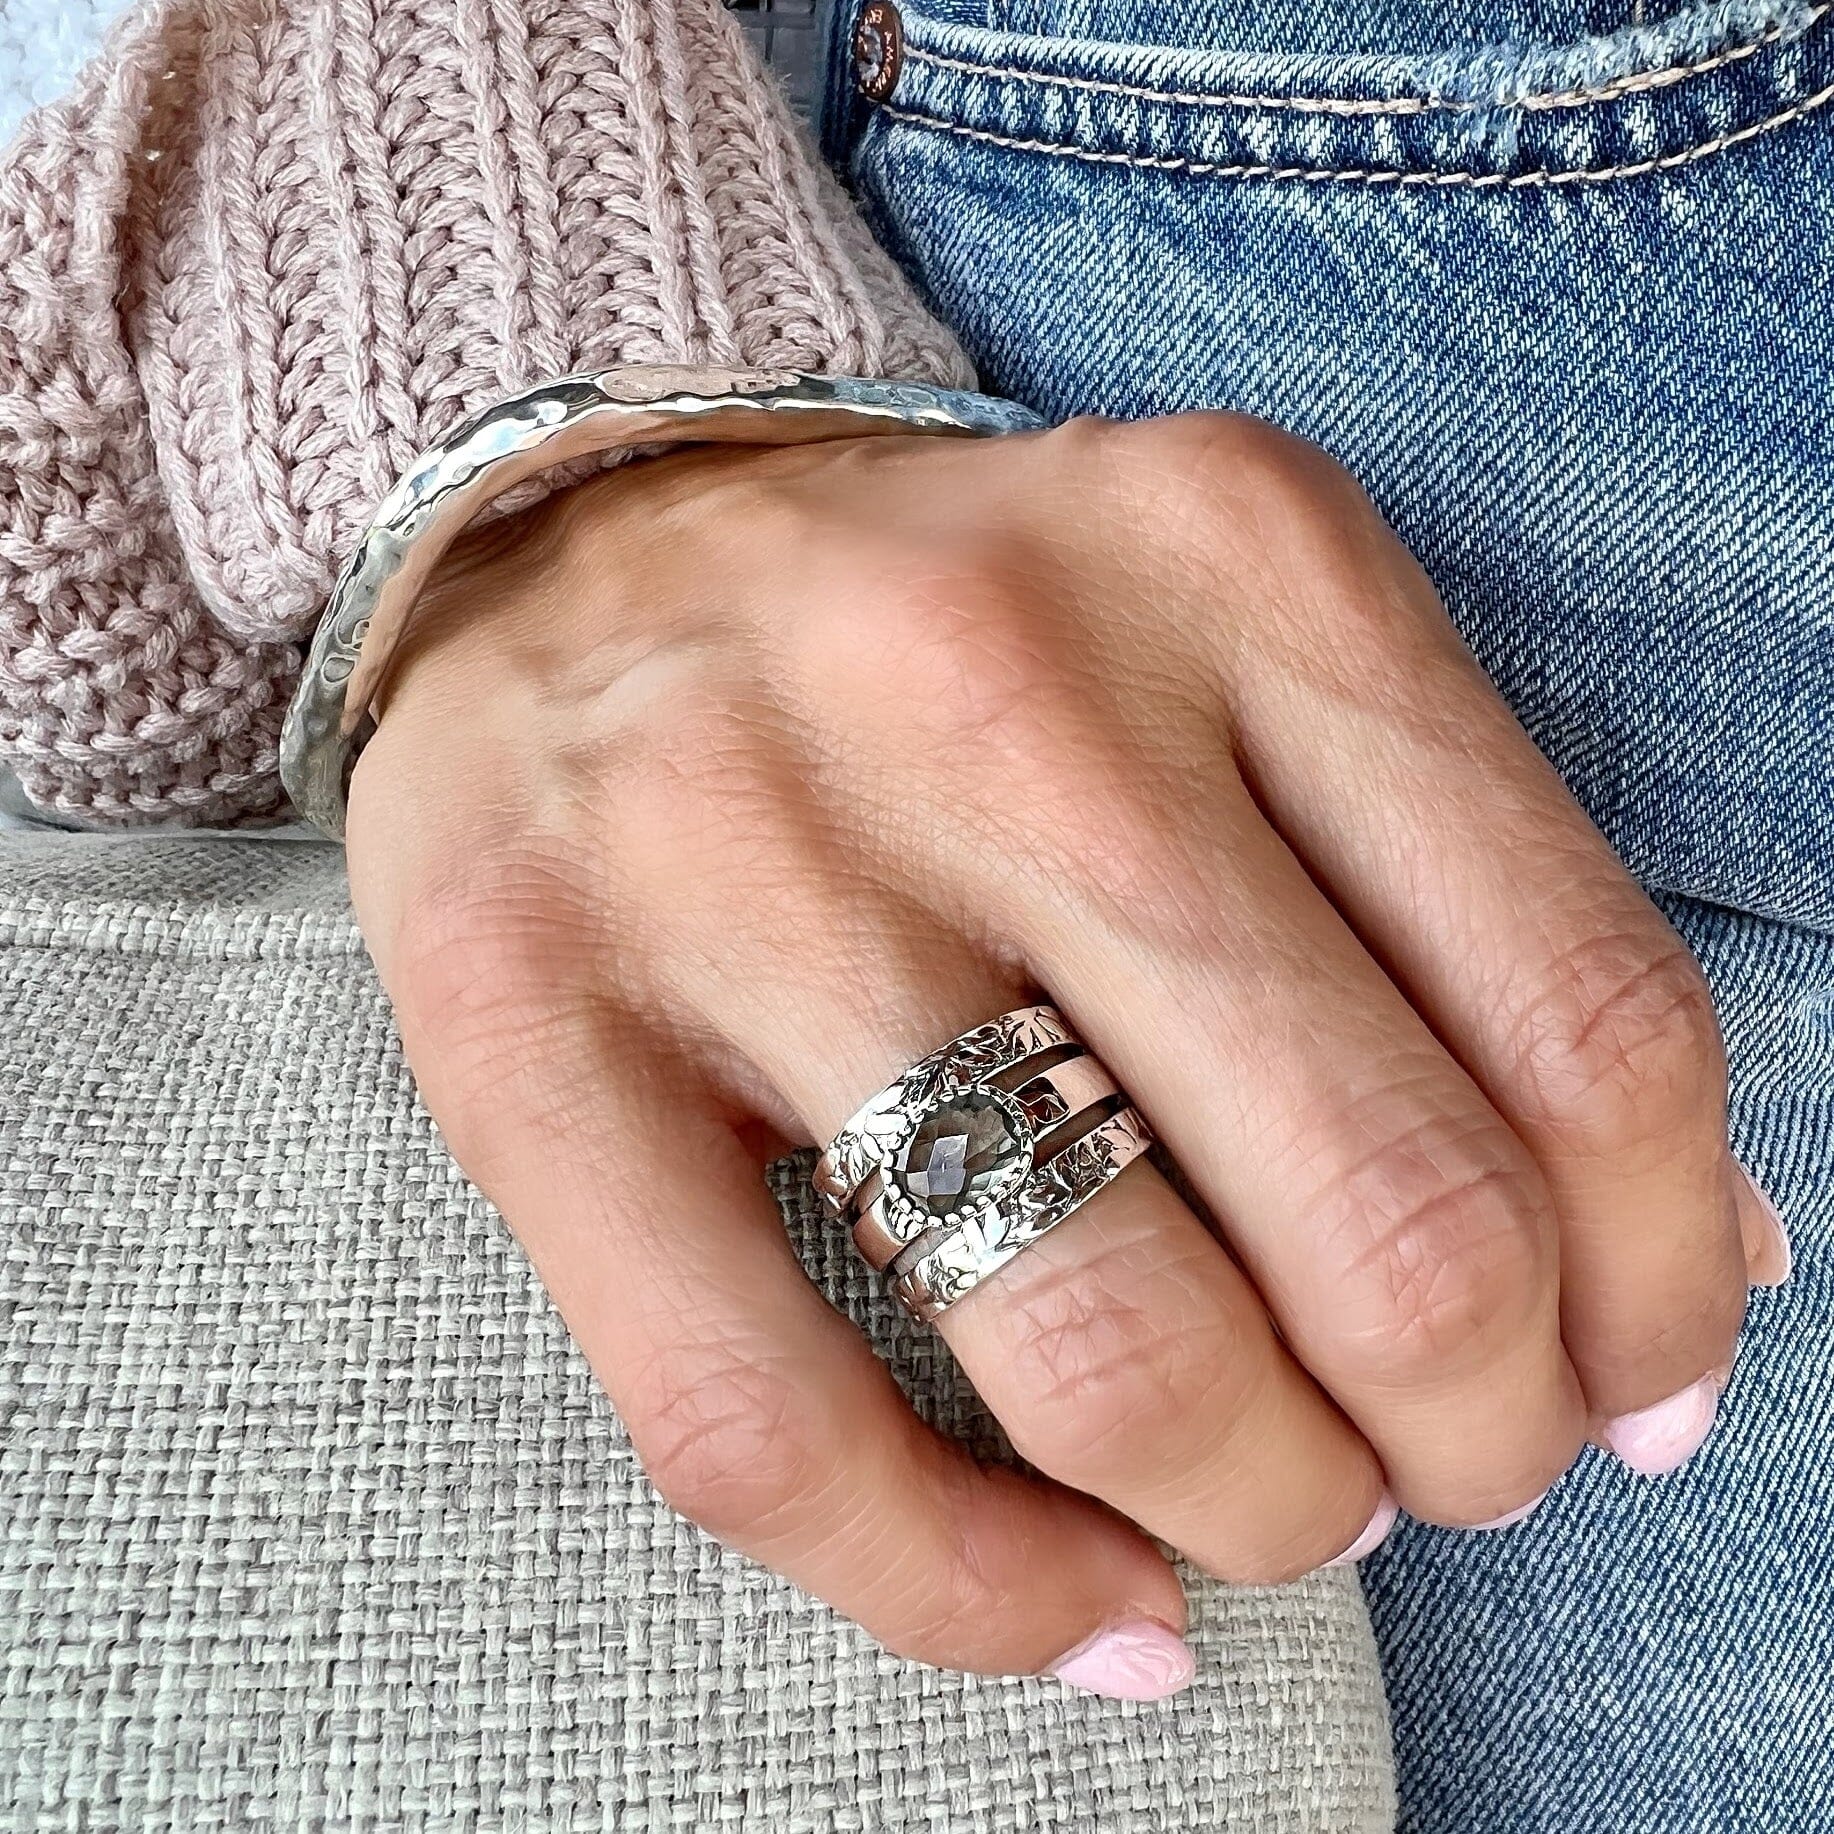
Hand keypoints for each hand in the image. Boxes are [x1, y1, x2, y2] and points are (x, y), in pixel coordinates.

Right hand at [344, 414, 1785, 1695]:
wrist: (582, 536)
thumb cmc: (956, 636)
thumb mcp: (1241, 649)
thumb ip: (1464, 905)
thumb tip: (1694, 1253)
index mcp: (1236, 561)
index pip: (1582, 1016)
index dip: (1661, 1280)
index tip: (1640, 1382)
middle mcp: (1002, 688)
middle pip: (1386, 1217)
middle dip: (1477, 1436)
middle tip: (1447, 1461)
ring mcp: (745, 853)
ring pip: (1104, 1348)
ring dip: (1263, 1510)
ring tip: (1274, 1510)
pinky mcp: (527, 1018)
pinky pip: (775, 1425)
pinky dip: (972, 1595)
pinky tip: (1085, 1612)